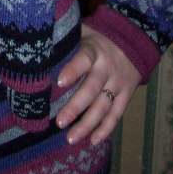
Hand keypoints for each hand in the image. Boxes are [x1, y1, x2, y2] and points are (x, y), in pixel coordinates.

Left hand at [55, 23, 141, 145]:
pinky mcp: (126, 95)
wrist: (134, 40)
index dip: (73, 70)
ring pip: (103, 107)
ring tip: (71, 138)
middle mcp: (107, 68)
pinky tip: (92, 141)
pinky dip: (105, 129)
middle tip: (60, 122)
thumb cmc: (98, 38)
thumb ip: (66, 38)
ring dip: (88, 124)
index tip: (59, 82)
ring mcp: (118, 84)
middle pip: (91, 89)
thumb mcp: (83, 31)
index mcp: (94, 50)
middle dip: (76, 107)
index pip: (83, 59)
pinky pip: (116, 114)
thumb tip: (38, 40)